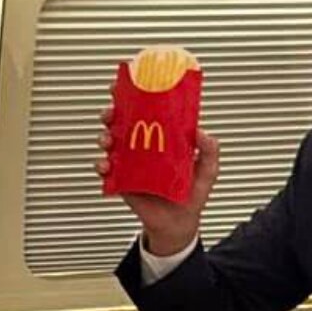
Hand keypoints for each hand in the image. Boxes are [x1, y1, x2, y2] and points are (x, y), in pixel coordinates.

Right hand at [93, 104, 219, 256]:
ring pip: (110, 142)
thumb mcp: (208, 170)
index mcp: (162, 139)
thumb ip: (210, 151)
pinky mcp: (121, 180)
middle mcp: (143, 148)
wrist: (178, 224)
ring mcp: (130, 163)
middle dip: (112, 113)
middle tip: (112, 113)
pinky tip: (105, 165)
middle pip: (122, 123)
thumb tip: (202, 132)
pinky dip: (101, 165)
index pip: (146, 112)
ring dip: (105, 137)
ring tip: (109, 140)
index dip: (134, 98)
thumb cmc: (191, 196)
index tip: (127, 86)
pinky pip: (105, 170)